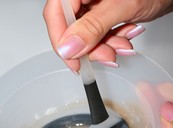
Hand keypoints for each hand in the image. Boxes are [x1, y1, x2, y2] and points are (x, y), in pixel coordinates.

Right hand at [43, 0, 172, 71]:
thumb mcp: (121, 6)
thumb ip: (93, 26)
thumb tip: (68, 48)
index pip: (56, 14)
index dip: (61, 41)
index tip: (73, 62)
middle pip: (71, 28)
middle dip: (92, 47)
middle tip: (108, 56)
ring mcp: (91, 5)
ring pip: (86, 35)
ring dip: (105, 46)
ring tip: (124, 44)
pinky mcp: (101, 14)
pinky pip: (98, 34)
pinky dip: (111, 41)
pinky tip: (125, 37)